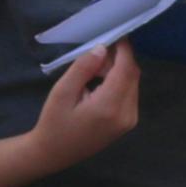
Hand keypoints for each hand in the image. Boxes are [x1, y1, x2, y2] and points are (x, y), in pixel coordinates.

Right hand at [29, 42, 141, 171]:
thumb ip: (83, 68)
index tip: (116, 33)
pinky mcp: (127, 123)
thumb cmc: (54, 122)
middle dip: (119, 59)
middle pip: (132, 75)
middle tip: (96, 53)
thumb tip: (103, 48)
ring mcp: (129, 121)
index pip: (126, 69)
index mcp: (109, 107)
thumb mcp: (62, 92)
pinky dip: (118, 83)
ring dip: (118, 71)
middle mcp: (126, 114)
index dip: (124, 49)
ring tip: (94, 70)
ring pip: (132, 83)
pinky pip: (129, 94)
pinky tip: (99, 83)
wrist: (53, 153)